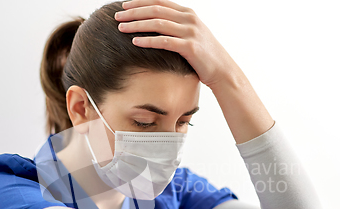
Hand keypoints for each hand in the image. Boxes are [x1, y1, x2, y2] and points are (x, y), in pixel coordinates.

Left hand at [115, 0, 236, 87]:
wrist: (222, 71)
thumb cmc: (203, 56)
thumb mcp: (190, 36)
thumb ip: (175, 27)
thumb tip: (154, 26)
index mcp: (187, 13)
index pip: (159, 1)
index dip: (140, 2)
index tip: (124, 5)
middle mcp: (189, 19)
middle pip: (155, 10)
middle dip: (134, 12)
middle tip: (117, 16)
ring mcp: (191, 32)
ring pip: (158, 23)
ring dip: (137, 24)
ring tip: (121, 28)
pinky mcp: (190, 47)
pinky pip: (164, 41)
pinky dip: (148, 40)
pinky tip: (135, 42)